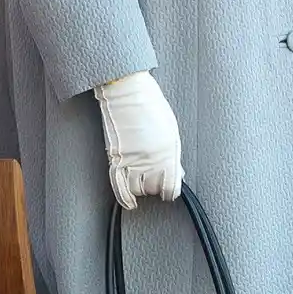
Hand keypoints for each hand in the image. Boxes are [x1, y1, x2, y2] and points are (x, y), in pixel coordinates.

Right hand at [94, 71, 182, 210]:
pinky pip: (119, 187)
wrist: (127, 91)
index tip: (169, 191)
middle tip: (154, 180)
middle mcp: (151, 159)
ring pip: (138, 190)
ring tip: (142, 181)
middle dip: (155, 186)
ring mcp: (132, 159)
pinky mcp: (115, 157)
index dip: (170, 191)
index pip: (172, 187)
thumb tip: (177, 172)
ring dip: (141, 189)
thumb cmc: (150, 106)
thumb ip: (173, 155)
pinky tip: (130, 203)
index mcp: (168, 152)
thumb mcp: (171, 131)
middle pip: (154, 189)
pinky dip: (125, 198)